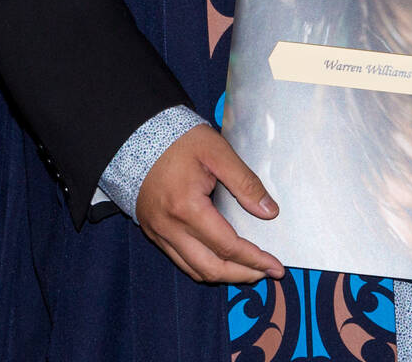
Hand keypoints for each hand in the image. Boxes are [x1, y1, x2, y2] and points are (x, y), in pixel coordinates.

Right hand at [134, 124, 286, 284]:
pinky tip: (219, 259)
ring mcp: (158, 232)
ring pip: (194, 270)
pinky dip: (203, 266)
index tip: (276, 266)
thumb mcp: (217, 152)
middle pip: (211, 268)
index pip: (228, 246)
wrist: (136, 135)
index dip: (255, 259)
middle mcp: (170, 227)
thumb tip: (269, 212)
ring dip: (223, 275)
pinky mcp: (153, 231)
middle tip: (265, 273)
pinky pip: (180, 260)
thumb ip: (245, 183)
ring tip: (247, 269)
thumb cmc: (178, 140)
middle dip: (242, 274)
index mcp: (187, 208)